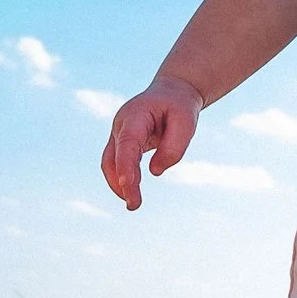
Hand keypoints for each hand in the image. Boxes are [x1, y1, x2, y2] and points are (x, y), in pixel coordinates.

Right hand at [101, 76, 204, 210]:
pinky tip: (131, 193)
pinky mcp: (122, 143)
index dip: (126, 165)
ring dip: (119, 184)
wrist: (172, 92)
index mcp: (136, 115)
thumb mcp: (187, 121)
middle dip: (121, 182)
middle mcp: (121, 125)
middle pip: (113, 157)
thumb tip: (155, 172)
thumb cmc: (179, 106)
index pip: (127, 143)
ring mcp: (118, 134)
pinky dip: (122, 179)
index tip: (129, 185)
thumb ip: (173, 147)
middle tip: (134, 205)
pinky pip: (117, 163)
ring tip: (133, 204)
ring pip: (110, 163)